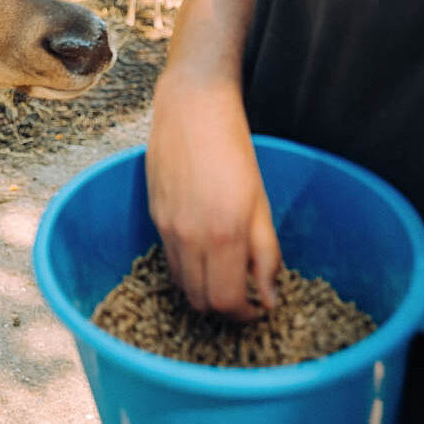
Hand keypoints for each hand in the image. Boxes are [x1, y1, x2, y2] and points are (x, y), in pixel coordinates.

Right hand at [146, 72, 280, 320]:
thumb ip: (266, 253)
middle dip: (223, 310)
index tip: (257, 308)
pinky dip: (187, 269)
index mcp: (223, 233)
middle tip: (243, 298)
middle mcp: (188, 236)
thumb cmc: (233, 147)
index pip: (224, 301)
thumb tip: (269, 296)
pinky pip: (168, 260)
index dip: (242, 315)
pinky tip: (205, 253)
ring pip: (181, 284)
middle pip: (199, 300)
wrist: (191, 107)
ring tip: (224, 277)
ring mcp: (166, 227)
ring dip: (203, 291)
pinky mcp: (154, 216)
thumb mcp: (261, 202)